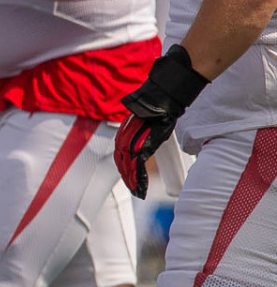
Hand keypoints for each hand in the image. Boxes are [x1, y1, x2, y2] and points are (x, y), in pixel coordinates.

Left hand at [114, 46, 209, 197]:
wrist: (163, 96)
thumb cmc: (161, 103)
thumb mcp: (153, 117)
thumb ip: (149, 124)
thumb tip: (154, 122)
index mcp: (127, 131)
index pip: (122, 152)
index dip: (124, 165)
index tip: (128, 175)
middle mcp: (126, 137)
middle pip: (122, 161)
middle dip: (127, 175)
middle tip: (133, 187)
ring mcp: (133, 141)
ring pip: (128, 166)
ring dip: (132, 179)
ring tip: (137, 190)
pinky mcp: (142, 144)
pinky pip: (137, 165)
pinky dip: (138, 177)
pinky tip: (139, 187)